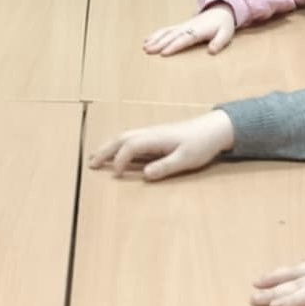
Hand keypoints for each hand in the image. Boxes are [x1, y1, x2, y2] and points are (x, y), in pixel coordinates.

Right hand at [86, 110, 233, 179]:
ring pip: (124, 137)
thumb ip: (165, 167)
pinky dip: (119, 146)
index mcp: (155, 138)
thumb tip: (144, 174)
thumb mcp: (185, 159)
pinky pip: (131, 139)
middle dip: (104, 150)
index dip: (120, 160)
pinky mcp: (156, 136)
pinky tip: (116, 153)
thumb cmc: (201, 144)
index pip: (130, 147)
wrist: (214, 129)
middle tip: (90, 163)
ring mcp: (152, 134)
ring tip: (96, 158)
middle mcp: (150, 133)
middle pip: (121, 139)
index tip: (117, 175)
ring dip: (109, 147)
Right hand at [143, 4, 237, 55]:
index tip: (163, 53)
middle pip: (171, 36)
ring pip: (166, 32)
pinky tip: (148, 40)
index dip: (174, 46)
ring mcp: (182, 26)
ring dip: (155, 39)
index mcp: (198, 31)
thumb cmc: (223, 25)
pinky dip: (156, 34)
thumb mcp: (225, 34)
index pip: (184, 40)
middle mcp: (187, 28)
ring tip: (145, 47)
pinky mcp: (180, 26)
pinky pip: (166, 30)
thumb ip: (218, 43)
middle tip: (148, 51)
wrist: (220, 11)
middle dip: (159, 43)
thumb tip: (211, 51)